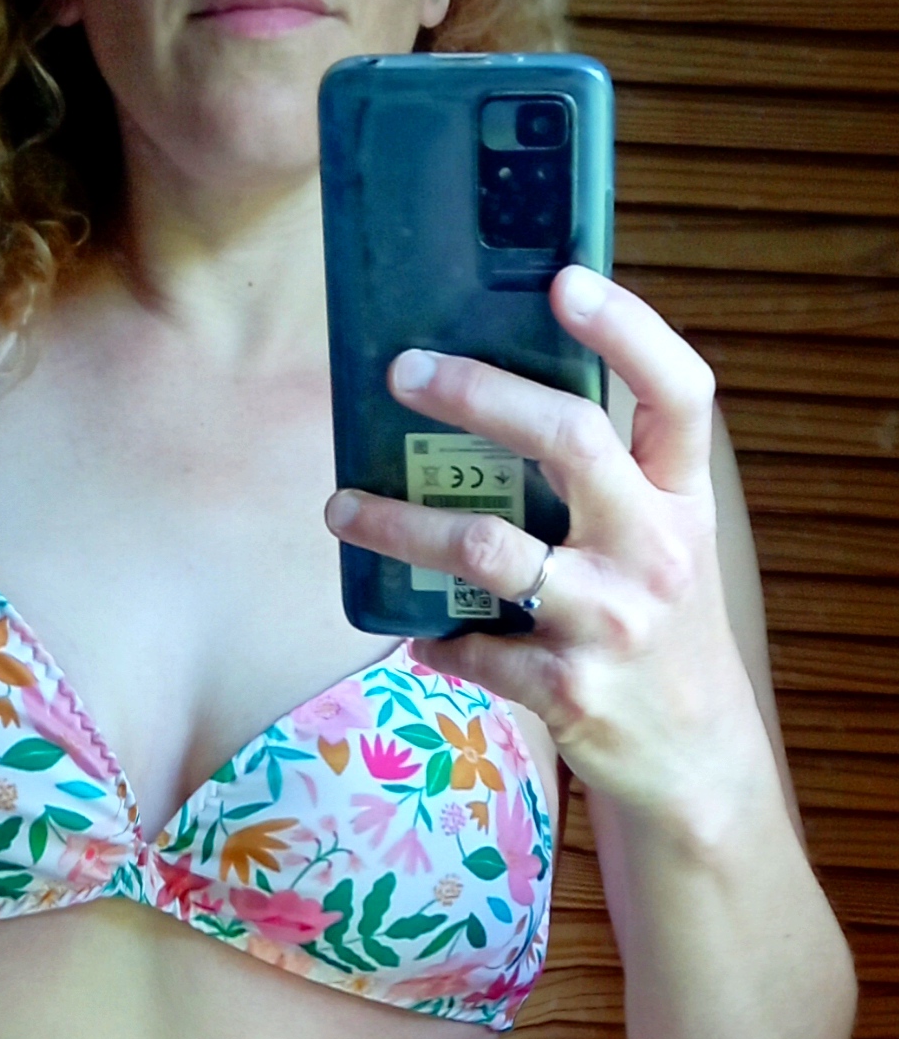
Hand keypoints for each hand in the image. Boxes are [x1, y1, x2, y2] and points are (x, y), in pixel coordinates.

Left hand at [324, 268, 762, 817]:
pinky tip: (414, 631)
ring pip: (486, 548)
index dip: (629, 328)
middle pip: (569, 439)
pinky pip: (471, 648)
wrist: (696, 758)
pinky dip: (431, 637)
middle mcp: (655, 549)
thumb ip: (615, 480)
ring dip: (399, 524)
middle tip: (402, 371)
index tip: (564, 280)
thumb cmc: (664, 630)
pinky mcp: (567, 689)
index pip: (679, 391)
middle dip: (475, 393)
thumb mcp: (668, 543)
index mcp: (683, 500)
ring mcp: (611, 620)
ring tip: (342, 507)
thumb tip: (505, 398)